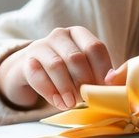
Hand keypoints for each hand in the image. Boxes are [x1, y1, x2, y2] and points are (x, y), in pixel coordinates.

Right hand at [0, 27, 116, 110]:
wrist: (31, 71)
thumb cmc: (65, 71)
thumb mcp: (83, 68)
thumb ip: (99, 74)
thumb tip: (113, 82)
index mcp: (78, 34)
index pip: (95, 47)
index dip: (102, 70)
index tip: (104, 89)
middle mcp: (59, 35)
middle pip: (76, 57)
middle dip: (84, 81)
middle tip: (87, 99)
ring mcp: (40, 46)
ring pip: (56, 65)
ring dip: (66, 88)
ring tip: (71, 103)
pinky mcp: (25, 61)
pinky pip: (37, 76)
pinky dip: (49, 92)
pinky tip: (58, 103)